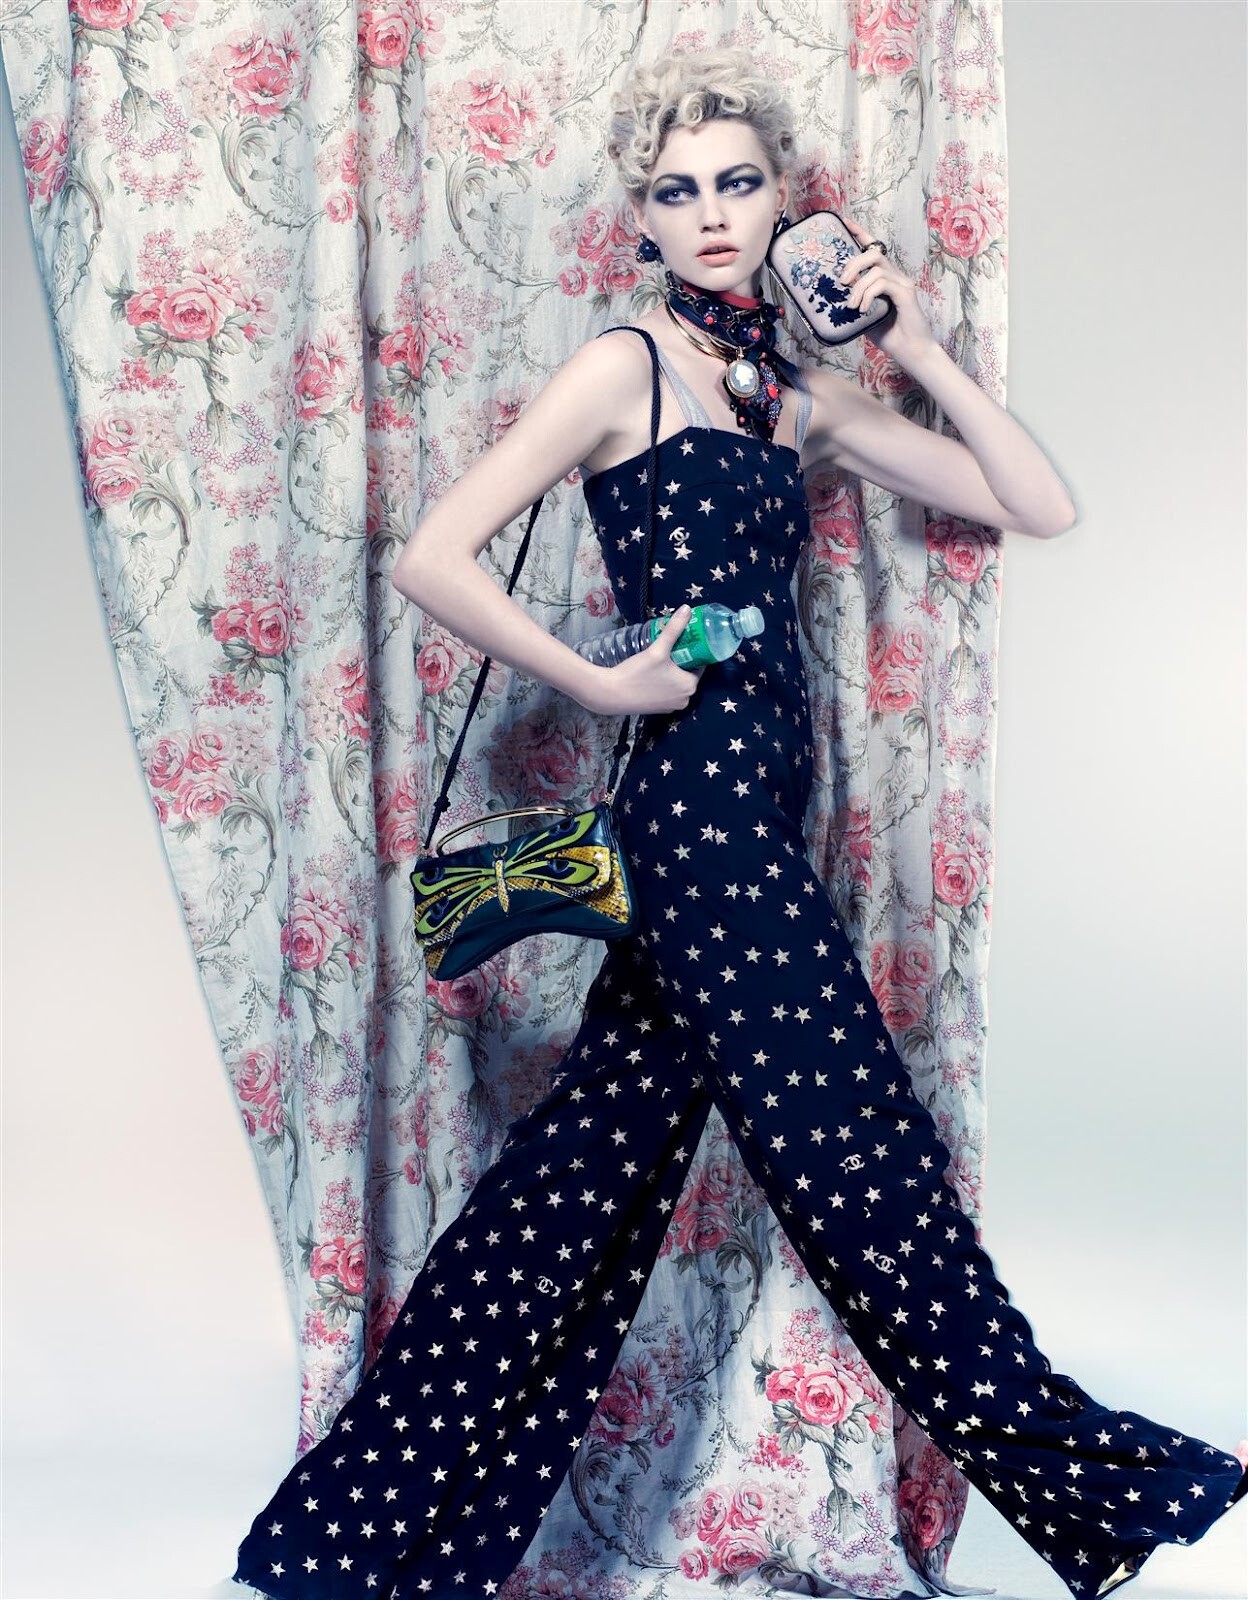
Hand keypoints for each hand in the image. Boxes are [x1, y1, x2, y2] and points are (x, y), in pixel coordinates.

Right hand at [581, 605, 703, 716]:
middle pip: (688, 674)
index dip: (693, 651)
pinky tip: (653, 673)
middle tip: (670, 646)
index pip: (700, 665)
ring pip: (677, 684)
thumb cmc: (637, 673)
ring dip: (673, 672)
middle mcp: (685, 699)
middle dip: (682, 661)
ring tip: (662, 657)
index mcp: (690, 686)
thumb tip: (687, 608)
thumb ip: (674, 629)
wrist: (611, 694)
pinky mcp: (659, 710)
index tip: (685, 640)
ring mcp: (672, 707)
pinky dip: (664, 683)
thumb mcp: (657, 649)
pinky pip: (667, 693)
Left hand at [837, 212, 936, 366]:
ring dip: (858, 286)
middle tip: (842, 283)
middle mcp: (896, 276)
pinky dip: (868, 295)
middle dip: (853, 264)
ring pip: (876, 268)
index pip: (873, 249)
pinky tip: (863, 310)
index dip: (860, 233)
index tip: (844, 222)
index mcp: (886, 279)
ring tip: (852, 306)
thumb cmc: (890, 336)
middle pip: (873, 253)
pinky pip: (882, 283)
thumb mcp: (865, 317)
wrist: (911, 352)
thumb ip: (855, 301)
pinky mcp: (906, 292)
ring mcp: (902, 282)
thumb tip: (836, 294)